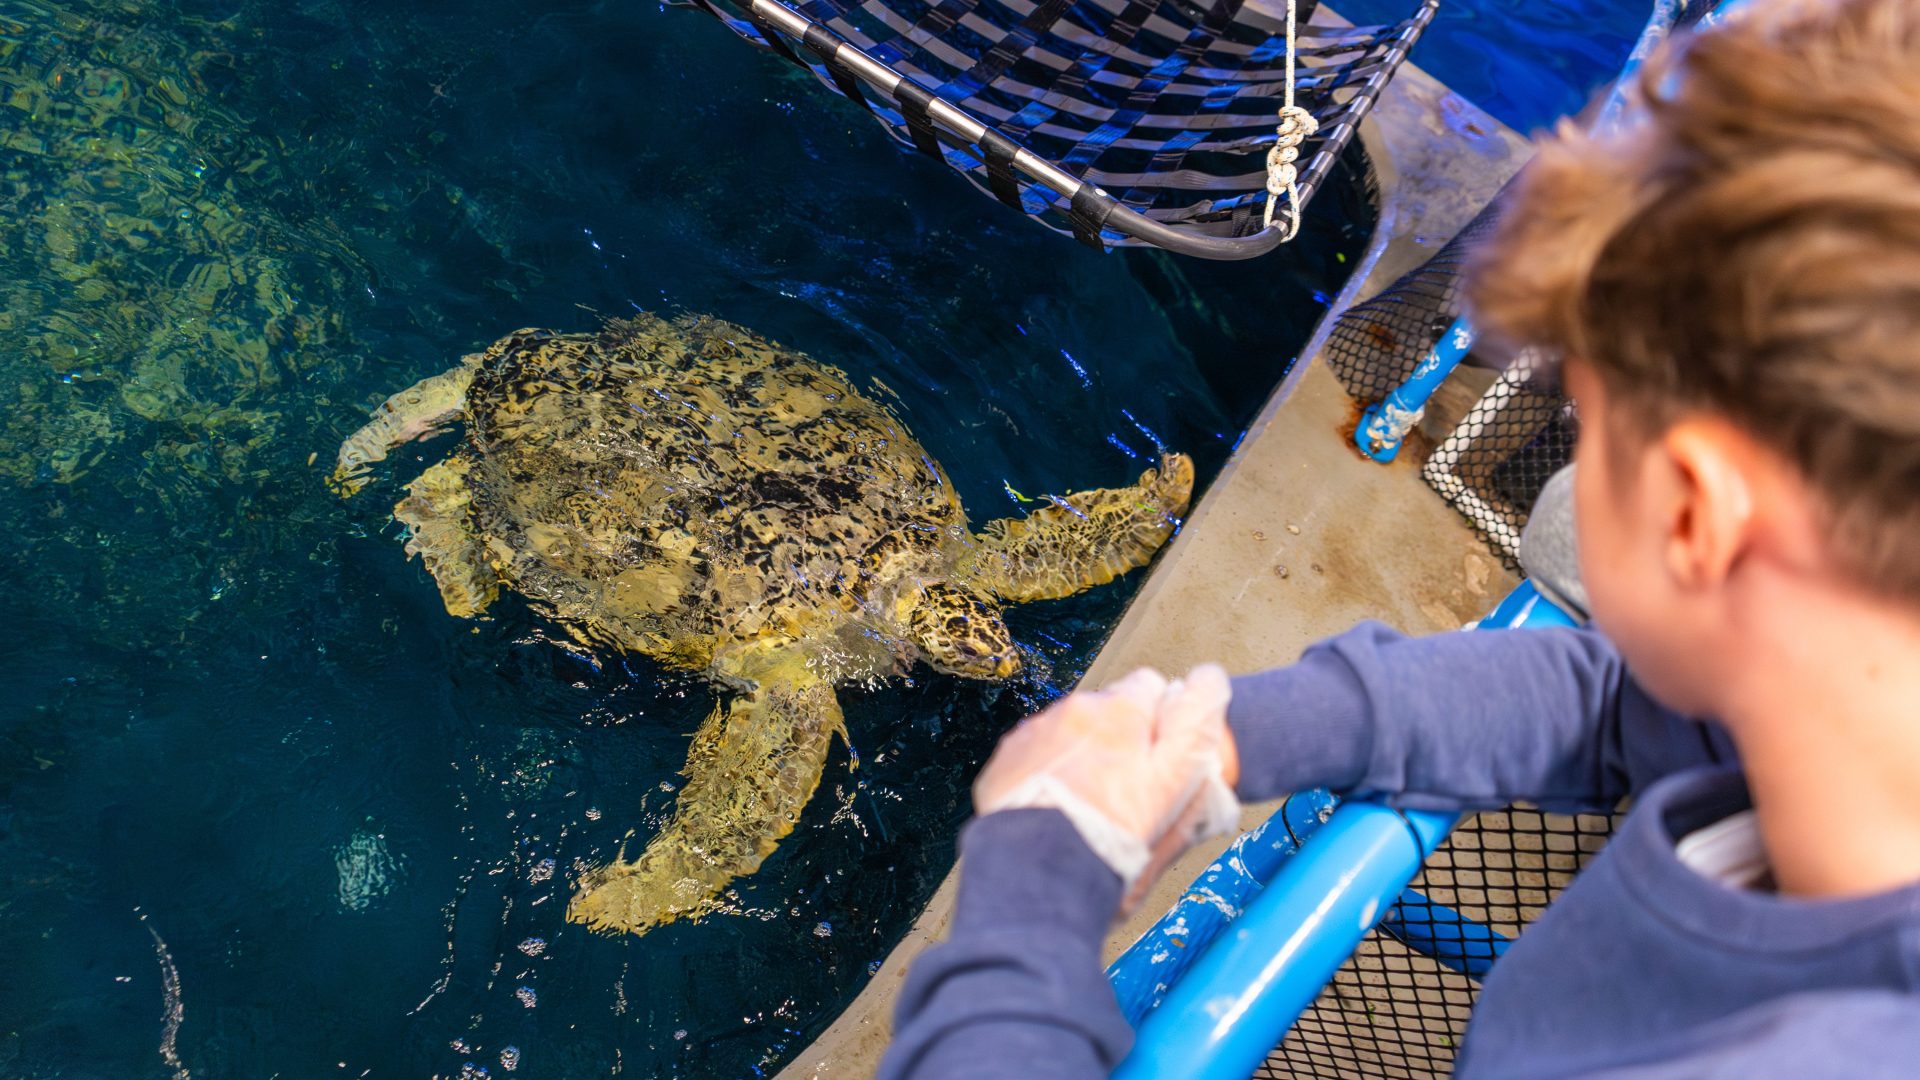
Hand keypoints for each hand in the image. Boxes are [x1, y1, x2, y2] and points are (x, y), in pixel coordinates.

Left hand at [974, 665, 1239, 911]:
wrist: (1040, 868)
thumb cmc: (1114, 833)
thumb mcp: (1176, 781)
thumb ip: (1196, 723)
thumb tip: (1208, 679)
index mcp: (1122, 710)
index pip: (1151, 684)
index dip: (1161, 719)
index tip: (1162, 753)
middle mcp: (1078, 709)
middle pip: (1110, 709)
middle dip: (1122, 737)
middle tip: (1129, 788)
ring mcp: (1040, 730)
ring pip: (1073, 730)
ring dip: (1085, 754)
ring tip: (1092, 804)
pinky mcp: (1011, 755)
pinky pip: (1040, 750)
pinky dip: (1051, 770)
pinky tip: (1060, 806)